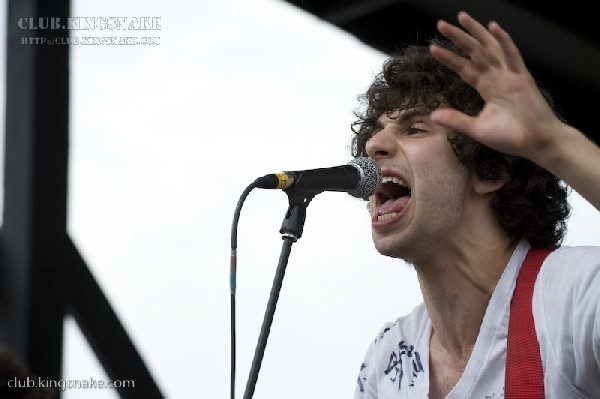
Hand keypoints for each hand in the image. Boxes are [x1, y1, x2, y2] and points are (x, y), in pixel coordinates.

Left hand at [429, 11, 599, 209]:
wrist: (535, 143)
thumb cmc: (511, 137)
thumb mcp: (476, 128)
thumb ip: (456, 120)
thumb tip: (433, 115)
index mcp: (488, 88)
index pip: (465, 68)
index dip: (450, 58)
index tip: (434, 48)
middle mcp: (498, 77)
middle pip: (474, 52)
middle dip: (458, 38)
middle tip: (441, 24)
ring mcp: (510, 75)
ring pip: (491, 48)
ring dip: (476, 32)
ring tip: (462, 18)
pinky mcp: (522, 78)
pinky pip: (512, 55)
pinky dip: (504, 41)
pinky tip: (494, 27)